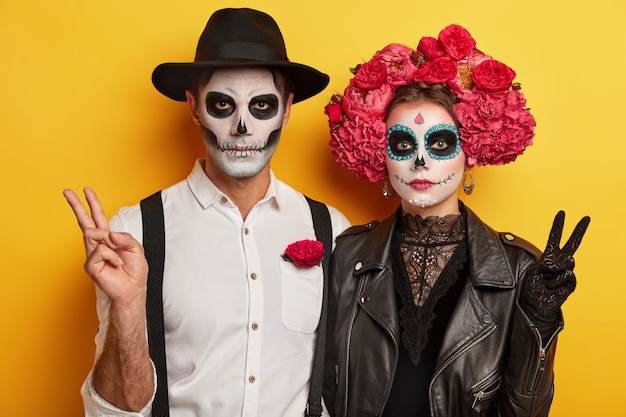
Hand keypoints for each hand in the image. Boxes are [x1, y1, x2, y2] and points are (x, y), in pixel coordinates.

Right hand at [63, 187, 148, 305]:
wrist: (133, 289)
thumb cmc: (134, 271)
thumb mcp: (137, 249)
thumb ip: (125, 237)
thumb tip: (109, 233)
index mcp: (109, 238)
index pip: (98, 218)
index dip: (93, 203)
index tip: (86, 190)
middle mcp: (98, 244)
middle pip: (85, 221)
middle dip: (76, 205)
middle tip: (67, 191)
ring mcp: (92, 254)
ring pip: (93, 234)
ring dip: (108, 240)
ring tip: (117, 254)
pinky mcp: (90, 264)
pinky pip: (101, 250)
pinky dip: (112, 255)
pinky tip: (115, 264)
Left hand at [520, 211, 589, 331]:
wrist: (535, 305)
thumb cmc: (531, 288)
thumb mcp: (533, 270)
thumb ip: (546, 262)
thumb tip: (563, 262)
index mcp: (548, 257)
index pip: (554, 238)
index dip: (558, 226)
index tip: (562, 212)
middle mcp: (559, 263)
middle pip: (572, 244)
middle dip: (579, 230)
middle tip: (586, 218)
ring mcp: (567, 272)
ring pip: (567, 262)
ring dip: (554, 271)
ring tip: (546, 281)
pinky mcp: (571, 282)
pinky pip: (567, 275)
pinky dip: (556, 281)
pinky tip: (552, 288)